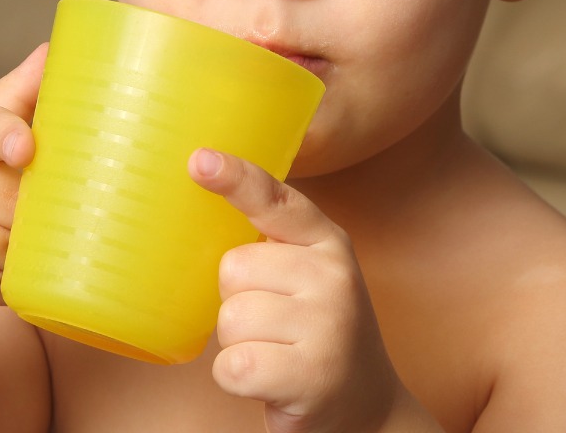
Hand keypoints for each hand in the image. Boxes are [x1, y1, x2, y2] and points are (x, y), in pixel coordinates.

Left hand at [189, 148, 409, 432]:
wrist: (366, 403)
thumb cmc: (316, 330)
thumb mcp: (310, 274)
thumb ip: (273, 242)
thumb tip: (206, 188)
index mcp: (328, 242)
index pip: (277, 202)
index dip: (236, 179)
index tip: (199, 160)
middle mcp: (334, 276)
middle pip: (232, 269)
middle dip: (236, 301)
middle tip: (272, 324)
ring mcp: (327, 326)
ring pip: (230, 319)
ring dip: (237, 344)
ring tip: (274, 352)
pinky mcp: (309, 375)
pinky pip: (232, 366)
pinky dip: (236, 378)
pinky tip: (267, 379)